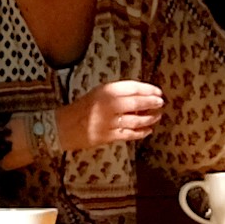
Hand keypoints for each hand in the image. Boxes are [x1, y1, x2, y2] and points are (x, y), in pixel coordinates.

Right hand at [45, 80, 165, 153]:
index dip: (149, 90)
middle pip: (137, 103)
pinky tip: (148, 130)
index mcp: (106, 91)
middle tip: (161, 104)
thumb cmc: (83, 107)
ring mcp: (109, 122)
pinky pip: (130, 134)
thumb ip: (118, 93)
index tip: (158, 92)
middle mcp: (109, 105)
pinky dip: (141, 132)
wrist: (64, 126)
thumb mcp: (99, 93)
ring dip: (150, 118)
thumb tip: (143, 95)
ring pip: (136, 120)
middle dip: (152, 103)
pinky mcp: (108, 136)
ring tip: (157, 116)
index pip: (133, 88)